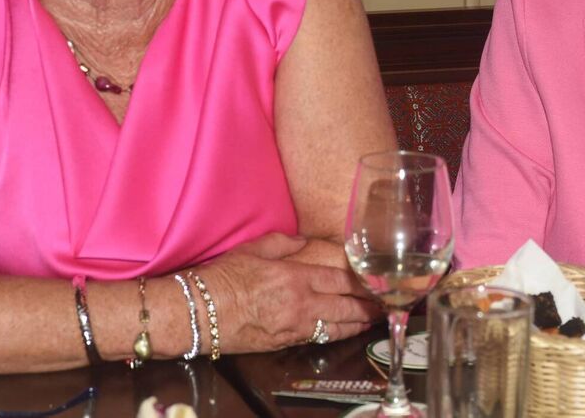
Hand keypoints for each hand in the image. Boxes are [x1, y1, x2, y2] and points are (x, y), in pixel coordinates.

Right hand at [196, 233, 380, 351]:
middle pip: (346, 306)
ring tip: (374, 318)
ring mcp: (294, 327)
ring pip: (337, 327)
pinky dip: (337, 334)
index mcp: (295, 277)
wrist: (197, 313)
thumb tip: (303, 242)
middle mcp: (300, 304)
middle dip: (369, 305)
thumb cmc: (222, 278)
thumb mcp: (253, 249)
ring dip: (359, 323)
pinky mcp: (284, 342)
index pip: (341, 279)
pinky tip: (346, 331)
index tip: (378, 278)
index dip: (363, 280)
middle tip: (387, 302)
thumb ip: (284, 243)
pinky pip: (320, 338)